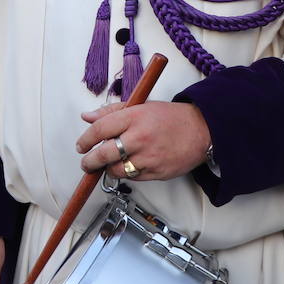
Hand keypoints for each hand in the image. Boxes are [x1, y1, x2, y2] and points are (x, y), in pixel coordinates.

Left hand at [75, 101, 211, 181]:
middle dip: (89, 161)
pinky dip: (127, 173)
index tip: (81, 146)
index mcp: (134, 117)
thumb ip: (111, 112)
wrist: (202, 129)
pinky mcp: (158, 172)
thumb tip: (86, 117)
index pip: (99, 129)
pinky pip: (133, 177)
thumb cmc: (169, 117)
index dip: (85, 140)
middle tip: (86, 163)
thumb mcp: (140, 106)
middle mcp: (140, 137)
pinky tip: (130, 165)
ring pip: (116, 170)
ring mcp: (149, 157)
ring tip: (109, 164)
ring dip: (108, 169)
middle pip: (103, 154)